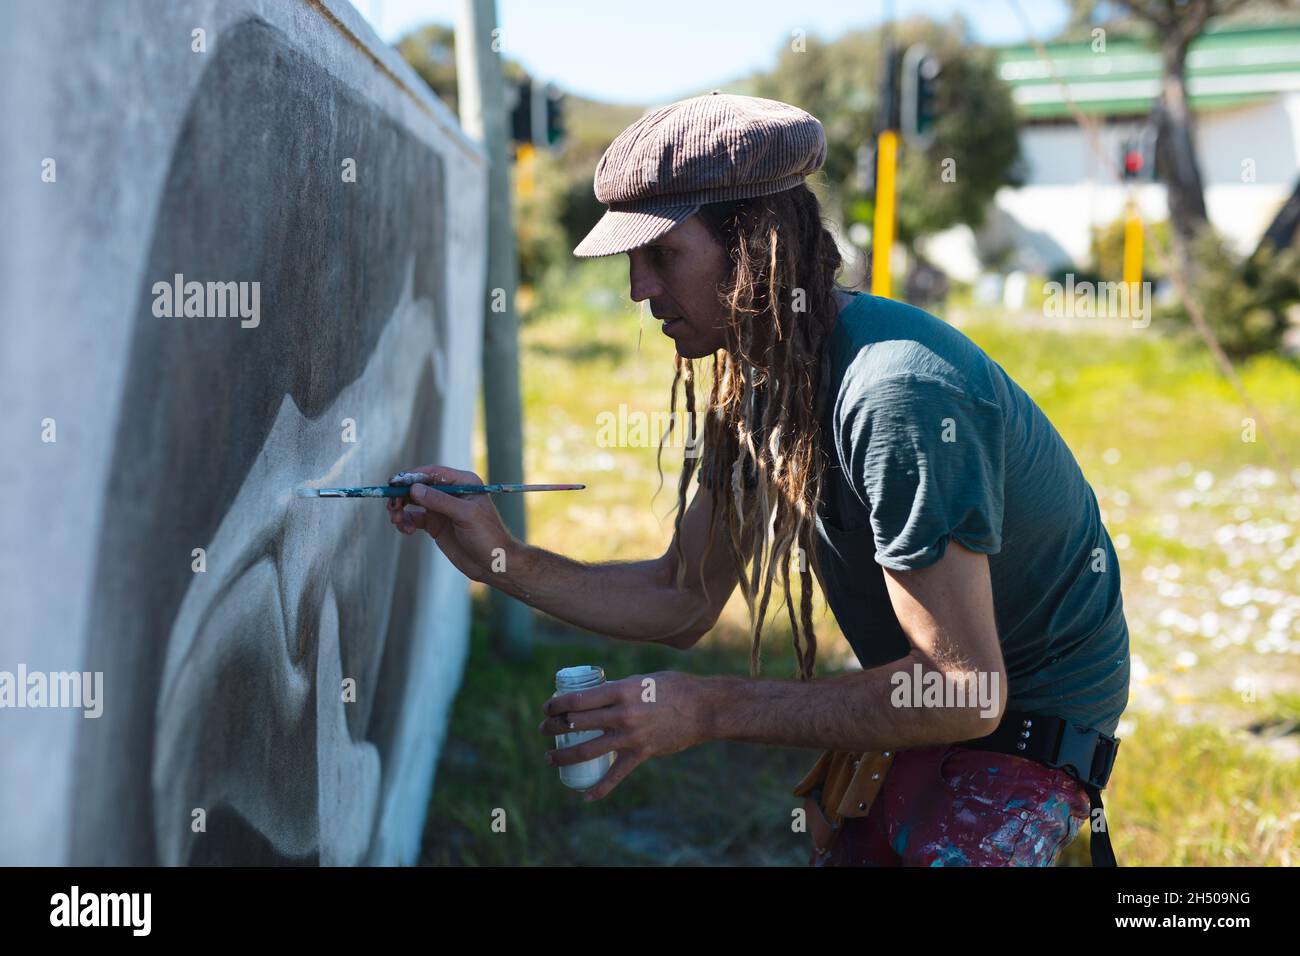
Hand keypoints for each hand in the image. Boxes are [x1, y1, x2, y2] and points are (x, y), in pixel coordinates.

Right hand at [385, 463, 515, 582]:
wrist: (493, 563)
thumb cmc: (487, 536)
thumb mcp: (465, 515)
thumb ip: (440, 501)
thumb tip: (414, 489)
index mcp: (463, 482)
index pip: (433, 473)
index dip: (412, 476)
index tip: (394, 482)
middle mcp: (451, 492)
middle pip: (419, 486)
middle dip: (402, 494)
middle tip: (392, 506)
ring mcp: (442, 509)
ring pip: (413, 502)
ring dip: (401, 509)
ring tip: (397, 520)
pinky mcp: (435, 525)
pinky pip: (414, 518)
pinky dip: (405, 522)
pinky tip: (405, 530)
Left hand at [539, 672, 709, 801]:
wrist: (703, 708)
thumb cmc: (672, 687)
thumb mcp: (641, 680)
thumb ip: (618, 689)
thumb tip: (595, 696)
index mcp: (621, 690)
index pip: (579, 699)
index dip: (557, 704)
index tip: (548, 707)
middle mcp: (623, 713)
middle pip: (577, 723)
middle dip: (555, 727)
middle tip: (545, 729)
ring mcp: (632, 736)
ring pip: (588, 750)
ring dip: (564, 755)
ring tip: (550, 758)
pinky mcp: (642, 753)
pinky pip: (616, 775)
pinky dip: (600, 788)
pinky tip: (585, 796)